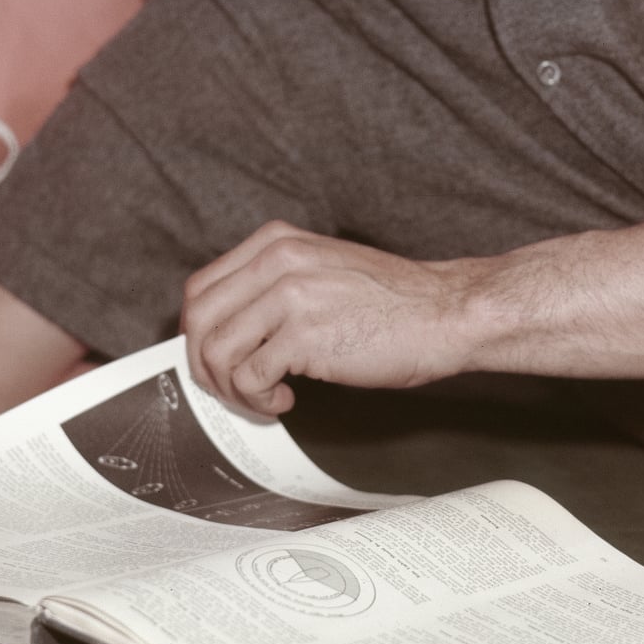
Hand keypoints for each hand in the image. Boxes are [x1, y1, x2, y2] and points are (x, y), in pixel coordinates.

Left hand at [181, 221, 491, 417]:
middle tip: (235, 389)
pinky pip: (249, 378)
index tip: (221, 361)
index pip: (201, 289)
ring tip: (265, 398)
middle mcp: (276, 261)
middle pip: (198, 321)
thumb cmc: (392, 302)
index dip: (200, 335)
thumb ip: (272, 286)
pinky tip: (287, 401)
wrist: (445, 313)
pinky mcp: (304, 335)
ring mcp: (289, 295)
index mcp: (275, 242)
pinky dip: (260, 401)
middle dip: (206, 367)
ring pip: (216, 353)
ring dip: (234, 390)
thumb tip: (225, 331)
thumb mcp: (320, 270)